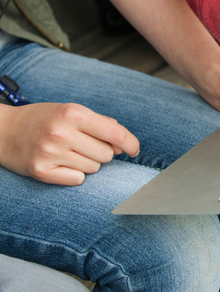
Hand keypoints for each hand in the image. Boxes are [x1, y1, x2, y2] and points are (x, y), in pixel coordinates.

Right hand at [0, 103, 138, 185]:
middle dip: (101, 152)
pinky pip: (77, 180)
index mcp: (73, 114)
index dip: (131, 144)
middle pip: (107, 155)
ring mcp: (51, 153)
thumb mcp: (71, 112)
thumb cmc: (44, 120)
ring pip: (94, 169)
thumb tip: (123, 144)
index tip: (134, 151)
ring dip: (87, 163)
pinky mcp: (41, 171)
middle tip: (82, 145)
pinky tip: (60, 163)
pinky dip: (73, 174)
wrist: (2, 130)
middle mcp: (62, 133)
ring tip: (68, 152)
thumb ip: (101, 124)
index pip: (116, 133)